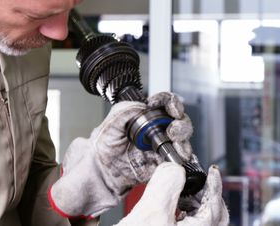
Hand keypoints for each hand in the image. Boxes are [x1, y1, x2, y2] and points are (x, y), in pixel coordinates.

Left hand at [48, 92, 194, 218]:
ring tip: (176, 141)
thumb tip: (142, 105)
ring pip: (181, 141)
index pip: (162, 105)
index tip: (168, 106)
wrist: (96, 176)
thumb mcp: (109, 125)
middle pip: (177, 122)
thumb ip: (125, 110)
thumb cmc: (99, 151)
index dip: (169, 103)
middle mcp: (152, 133)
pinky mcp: (160, 167)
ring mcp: (157, 150)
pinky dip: (181, 158)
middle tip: (173, 127)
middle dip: (181, 122)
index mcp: (141, 119)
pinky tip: (178, 156)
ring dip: (183, 140)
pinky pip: (177, 162)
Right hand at [115, 162, 228, 225]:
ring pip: (201, 222)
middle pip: (213, 216)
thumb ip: (165, 186)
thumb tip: (174, 169)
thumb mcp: (150, 212)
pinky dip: (184, 216)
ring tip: (180, 194)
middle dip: (203, 195)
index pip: (215, 206)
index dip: (213, 185)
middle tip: (193, 181)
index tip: (211, 172)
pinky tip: (172, 211)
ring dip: (193, 205)